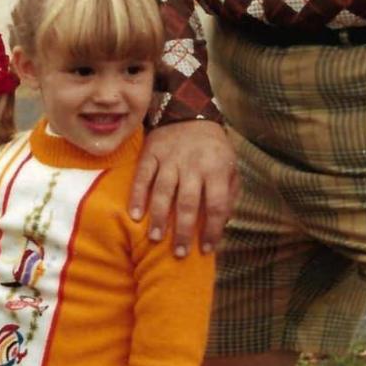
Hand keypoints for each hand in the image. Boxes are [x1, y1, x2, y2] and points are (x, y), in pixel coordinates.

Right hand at [130, 120, 237, 256]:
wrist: (189, 112)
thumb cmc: (213, 148)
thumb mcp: (230, 165)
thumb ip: (229, 193)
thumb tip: (223, 223)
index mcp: (216, 168)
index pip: (217, 204)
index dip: (213, 229)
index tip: (207, 249)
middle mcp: (193, 164)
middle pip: (188, 203)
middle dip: (184, 231)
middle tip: (180, 253)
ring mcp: (170, 158)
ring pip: (164, 192)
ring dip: (160, 218)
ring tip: (156, 239)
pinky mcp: (151, 153)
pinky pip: (142, 176)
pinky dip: (138, 196)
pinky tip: (135, 215)